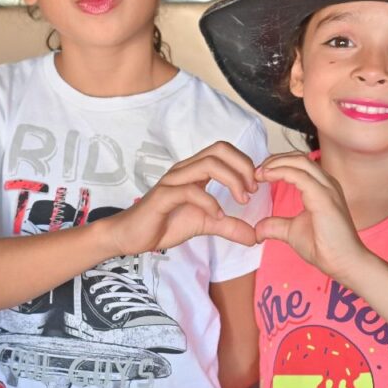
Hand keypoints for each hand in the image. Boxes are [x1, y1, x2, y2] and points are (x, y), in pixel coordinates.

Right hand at [107, 141, 258, 255]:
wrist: (131, 235)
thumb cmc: (165, 223)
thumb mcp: (205, 224)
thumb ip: (229, 226)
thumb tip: (255, 237)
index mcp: (195, 170)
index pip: (224, 150)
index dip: (245, 163)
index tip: (256, 186)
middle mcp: (185, 169)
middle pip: (219, 150)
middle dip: (243, 167)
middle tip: (251, 191)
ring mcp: (173, 181)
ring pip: (208, 164)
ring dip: (232, 181)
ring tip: (241, 201)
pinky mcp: (163, 197)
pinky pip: (190, 191)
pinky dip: (210, 202)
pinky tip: (217, 216)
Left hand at [254, 152, 367, 276]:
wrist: (343, 263)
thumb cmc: (325, 247)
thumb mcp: (292, 232)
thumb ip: (275, 226)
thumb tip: (257, 229)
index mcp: (322, 188)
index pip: (299, 164)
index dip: (277, 164)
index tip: (259, 175)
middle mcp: (327, 183)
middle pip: (299, 157)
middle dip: (275, 159)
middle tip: (256, 171)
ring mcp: (328, 188)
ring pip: (300, 161)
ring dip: (276, 163)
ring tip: (259, 173)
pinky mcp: (324, 197)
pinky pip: (300, 176)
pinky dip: (281, 172)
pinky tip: (267, 177)